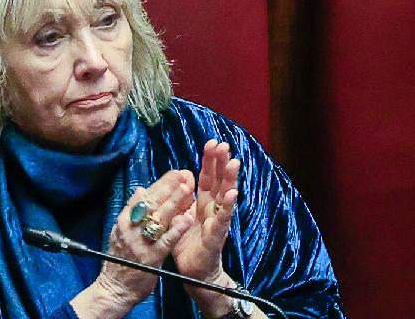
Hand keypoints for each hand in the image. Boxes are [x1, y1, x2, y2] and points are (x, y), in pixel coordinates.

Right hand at [71, 169, 194, 318]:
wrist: (115, 289)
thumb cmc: (122, 258)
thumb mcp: (122, 232)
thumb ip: (132, 212)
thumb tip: (140, 190)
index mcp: (125, 220)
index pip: (144, 196)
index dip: (161, 183)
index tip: (175, 172)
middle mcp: (131, 228)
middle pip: (152, 203)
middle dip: (169, 187)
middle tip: (184, 174)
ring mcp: (140, 242)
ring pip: (159, 218)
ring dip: (174, 202)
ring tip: (188, 189)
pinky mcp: (151, 257)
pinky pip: (166, 240)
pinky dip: (177, 229)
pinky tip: (188, 219)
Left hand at [174, 140, 242, 309]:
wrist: (195, 272)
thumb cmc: (188, 243)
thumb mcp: (181, 216)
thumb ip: (182, 198)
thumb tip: (182, 175)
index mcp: (204, 202)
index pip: (207, 177)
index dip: (210, 160)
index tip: (212, 141)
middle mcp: (214, 208)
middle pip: (219, 181)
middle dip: (222, 163)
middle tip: (224, 145)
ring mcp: (218, 220)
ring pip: (225, 196)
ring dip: (230, 180)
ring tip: (234, 163)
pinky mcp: (217, 235)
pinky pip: (223, 219)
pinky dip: (228, 206)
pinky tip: (232, 194)